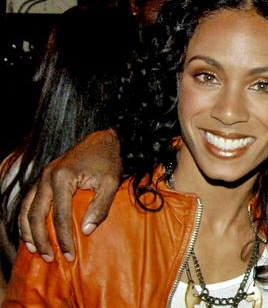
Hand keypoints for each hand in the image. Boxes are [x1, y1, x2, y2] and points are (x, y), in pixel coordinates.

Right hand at [18, 130, 121, 261]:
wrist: (103, 139)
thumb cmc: (108, 161)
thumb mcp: (111, 183)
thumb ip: (100, 207)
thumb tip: (86, 231)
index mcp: (62, 178)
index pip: (60, 216)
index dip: (64, 238)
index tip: (70, 255)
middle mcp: (46, 177)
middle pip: (36, 215)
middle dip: (42, 239)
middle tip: (50, 258)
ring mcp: (42, 177)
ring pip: (26, 209)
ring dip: (28, 231)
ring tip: (35, 250)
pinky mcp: (43, 178)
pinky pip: (28, 202)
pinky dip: (27, 219)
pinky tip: (31, 233)